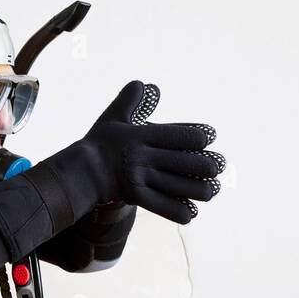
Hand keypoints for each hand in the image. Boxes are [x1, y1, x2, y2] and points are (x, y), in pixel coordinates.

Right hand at [78, 80, 223, 223]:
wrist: (79, 171)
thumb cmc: (98, 144)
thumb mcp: (113, 118)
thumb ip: (129, 101)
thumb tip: (143, 84)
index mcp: (141, 135)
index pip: (179, 135)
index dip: (198, 137)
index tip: (209, 139)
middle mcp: (143, 155)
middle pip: (184, 161)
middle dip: (206, 165)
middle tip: (219, 167)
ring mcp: (138, 176)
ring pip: (177, 185)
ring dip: (199, 190)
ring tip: (212, 190)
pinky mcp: (134, 195)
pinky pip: (161, 206)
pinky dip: (178, 211)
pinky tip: (191, 214)